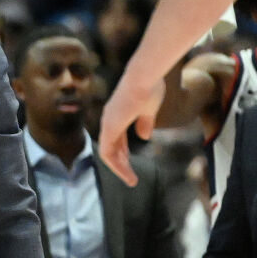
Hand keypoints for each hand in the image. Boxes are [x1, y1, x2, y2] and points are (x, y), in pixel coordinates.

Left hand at [100, 62, 163, 183]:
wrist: (145, 76)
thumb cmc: (149, 87)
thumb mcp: (149, 109)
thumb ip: (145, 123)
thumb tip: (144, 136)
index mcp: (117, 113)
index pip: (116, 136)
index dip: (122, 149)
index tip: (128, 160)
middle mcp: (109, 118)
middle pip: (111, 145)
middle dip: (120, 162)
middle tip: (130, 176)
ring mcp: (108, 123)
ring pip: (108, 152)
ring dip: (119, 168)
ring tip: (131, 180)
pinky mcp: (109, 128)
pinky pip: (107, 153)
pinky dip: (116, 165)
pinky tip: (127, 173)